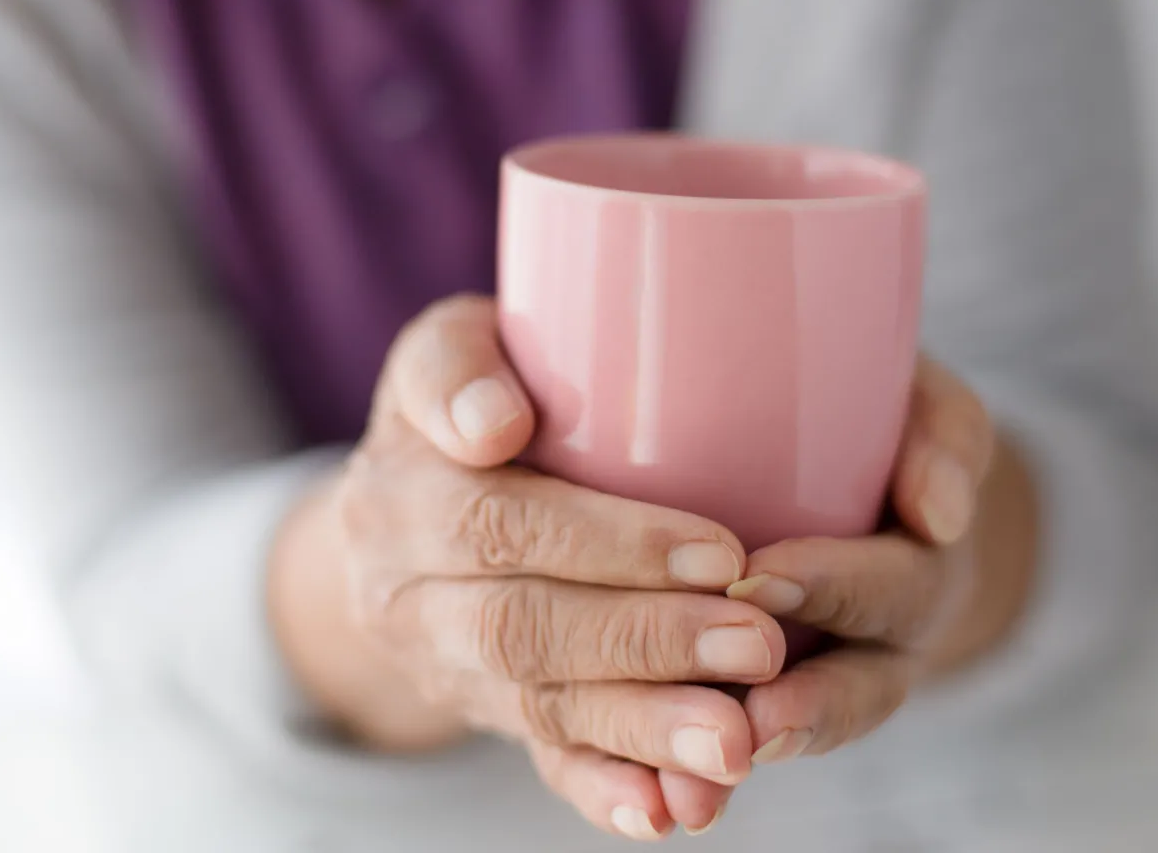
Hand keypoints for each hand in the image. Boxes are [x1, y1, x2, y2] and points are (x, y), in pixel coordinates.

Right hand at [269, 295, 785, 839]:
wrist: (404, 506)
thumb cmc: (470, 398)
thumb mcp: (450, 350)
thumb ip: (460, 368)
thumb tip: (496, 428)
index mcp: (399, 487)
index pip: (500, 522)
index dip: (610, 544)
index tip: (723, 551)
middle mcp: (399, 585)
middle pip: (521, 626)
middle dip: (645, 641)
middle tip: (758, 646)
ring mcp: (437, 660)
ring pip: (537, 704)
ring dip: (641, 726)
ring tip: (736, 741)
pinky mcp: (480, 708)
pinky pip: (540, 757)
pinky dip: (605, 788)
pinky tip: (670, 812)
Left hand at [726, 356, 1036, 767]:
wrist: (868, 497)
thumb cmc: (881, 432)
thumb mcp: (924, 411)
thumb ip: (940, 437)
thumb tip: (941, 513)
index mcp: (917, 577)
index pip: (888, 590)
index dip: (831, 588)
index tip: (757, 581)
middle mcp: (875, 650)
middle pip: (853, 691)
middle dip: (802, 706)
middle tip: (745, 717)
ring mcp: (819, 686)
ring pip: (788, 738)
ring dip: (739, 762)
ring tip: (690, 792)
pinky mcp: (754, 709)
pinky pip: (726, 756)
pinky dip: (688, 787)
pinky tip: (647, 807)